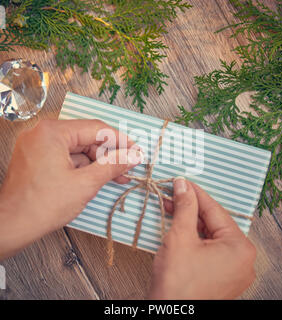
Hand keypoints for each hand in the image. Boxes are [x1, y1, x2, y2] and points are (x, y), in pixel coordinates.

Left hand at [0, 119, 141, 259]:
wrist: (11, 227)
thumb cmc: (42, 205)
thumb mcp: (86, 183)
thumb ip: (112, 165)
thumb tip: (133, 156)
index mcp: (52, 132)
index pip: (96, 129)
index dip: (120, 140)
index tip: (135, 149)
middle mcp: (42, 133)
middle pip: (87, 138)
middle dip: (109, 154)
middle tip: (127, 166)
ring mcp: (38, 145)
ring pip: (78, 149)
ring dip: (97, 163)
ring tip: (117, 176)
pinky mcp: (37, 158)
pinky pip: (66, 157)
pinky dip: (83, 167)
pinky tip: (98, 177)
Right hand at [149, 177, 255, 299]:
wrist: (168, 313)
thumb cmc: (177, 280)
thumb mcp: (181, 236)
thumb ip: (185, 207)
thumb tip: (183, 185)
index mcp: (240, 248)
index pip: (215, 210)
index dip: (196, 193)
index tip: (183, 182)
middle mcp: (242, 259)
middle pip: (213, 223)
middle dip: (190, 209)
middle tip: (173, 195)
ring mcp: (233, 270)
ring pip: (210, 235)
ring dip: (190, 222)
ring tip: (172, 209)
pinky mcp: (222, 276)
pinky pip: (210, 248)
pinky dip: (194, 237)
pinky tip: (180, 226)